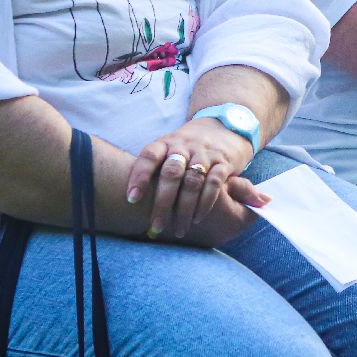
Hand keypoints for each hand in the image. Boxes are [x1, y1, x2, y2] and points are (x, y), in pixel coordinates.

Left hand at [127, 117, 264, 239]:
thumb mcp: (170, 148)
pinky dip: (205, 203)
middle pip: (172, 173)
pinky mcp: (223, 162)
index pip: (150, 156)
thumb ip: (155, 169)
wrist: (225, 126)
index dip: (140, 176)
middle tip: (156, 226)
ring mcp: (205, 153)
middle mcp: (185, 146)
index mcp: (166, 142)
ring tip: (179, 230)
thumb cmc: (188, 146)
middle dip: (163, 202)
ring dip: (184, 209)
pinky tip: (197, 219)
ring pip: (192, 182)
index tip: (131, 200)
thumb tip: (131, 205)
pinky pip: (213, 184)